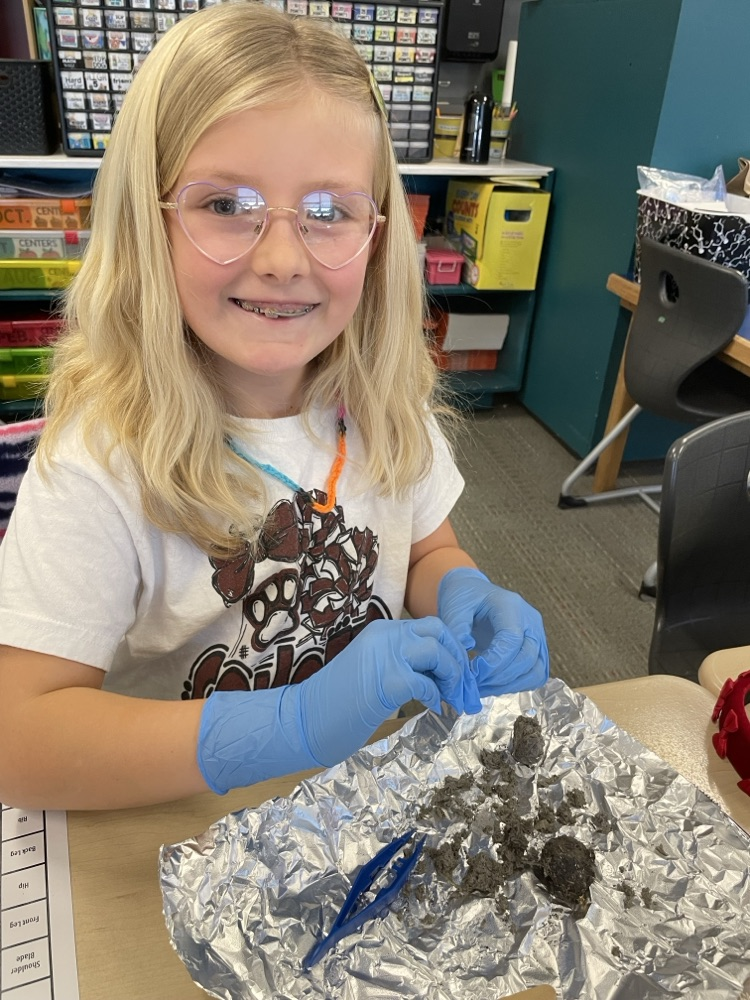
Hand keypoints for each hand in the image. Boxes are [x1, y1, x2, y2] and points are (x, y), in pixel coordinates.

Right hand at [197, 617, 476, 793]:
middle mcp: (384, 636)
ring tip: (453, 698)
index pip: (428, 627)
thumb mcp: (370, 671)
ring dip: (453, 675)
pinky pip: (428, 682)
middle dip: (458, 657)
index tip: (455, 672)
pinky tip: (433, 707)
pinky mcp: (387, 681)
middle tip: (462, 685)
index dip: (449, 648)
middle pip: (439, 631)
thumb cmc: (333, 703)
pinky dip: (437, 695)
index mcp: (380, 632)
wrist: (302, 719)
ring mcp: (386, 656)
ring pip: (438, 651)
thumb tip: (432, 675)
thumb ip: (398, 664)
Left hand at [438, 567, 548, 696]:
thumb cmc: (463, 598)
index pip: (513, 639)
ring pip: (536, 671)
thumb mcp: (454, 607)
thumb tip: (465, 659)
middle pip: (527, 658)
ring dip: (509, 686)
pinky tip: (492, 686)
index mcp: (511, 605)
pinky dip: (516, 686)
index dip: (494, 662)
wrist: (473, 594)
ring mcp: (537, 636)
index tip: (472, 672)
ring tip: (482, 688)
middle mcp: (530, 620)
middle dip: (500, 678)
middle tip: (474, 685)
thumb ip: (457, 630)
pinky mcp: (537, 650)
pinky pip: (535, 675)